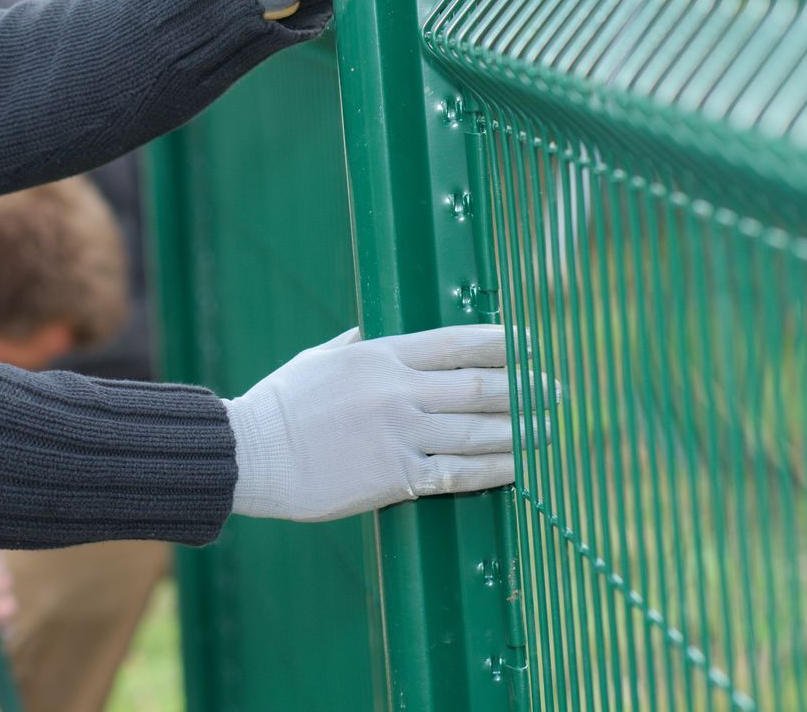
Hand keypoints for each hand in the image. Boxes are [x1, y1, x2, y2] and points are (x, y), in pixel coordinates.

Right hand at [224, 323, 551, 522]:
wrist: (253, 454)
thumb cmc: (280, 404)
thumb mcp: (320, 357)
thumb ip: (358, 343)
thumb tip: (380, 329)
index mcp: (379, 354)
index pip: (456, 343)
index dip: (500, 343)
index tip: (530, 344)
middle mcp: (397, 391)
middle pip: (480, 385)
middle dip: (525, 387)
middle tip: (554, 390)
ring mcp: (399, 434)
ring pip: (478, 430)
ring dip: (520, 429)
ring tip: (547, 430)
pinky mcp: (396, 477)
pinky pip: (459, 473)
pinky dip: (495, 470)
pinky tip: (519, 467)